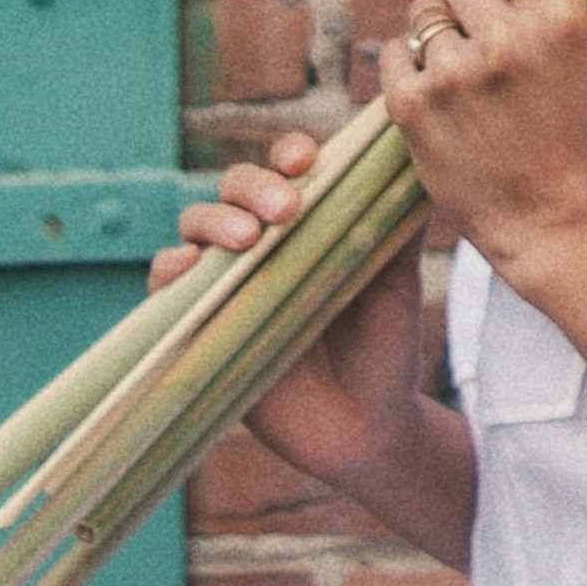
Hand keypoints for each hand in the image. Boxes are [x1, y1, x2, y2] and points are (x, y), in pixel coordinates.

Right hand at [150, 137, 425, 491]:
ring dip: (212, 222)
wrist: (364, 431)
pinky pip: (166, 290)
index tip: (306, 161)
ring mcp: (226, 283)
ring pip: (195, 227)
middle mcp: (261, 244)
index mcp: (309, 222)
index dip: (289, 154)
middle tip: (285, 210)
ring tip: (245, 239)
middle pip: (234, 188)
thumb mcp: (397, 287)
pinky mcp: (199, 326)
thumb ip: (399, 228)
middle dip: (252, 187)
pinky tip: (186, 269)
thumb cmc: (385, 350)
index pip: (287, 168)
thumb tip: (419, 160)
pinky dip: (169, 271)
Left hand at [379, 0, 586, 289]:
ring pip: (424, 13)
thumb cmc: (578, 133)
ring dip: (442, 34)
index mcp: (559, 19)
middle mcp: (506, 40)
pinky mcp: (412, 106)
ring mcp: (454, 73)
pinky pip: (394, 51)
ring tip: (464, 69)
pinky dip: (411, 64)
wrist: (549, 219)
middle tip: (484, 28)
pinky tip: (437, 87)